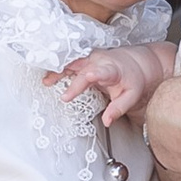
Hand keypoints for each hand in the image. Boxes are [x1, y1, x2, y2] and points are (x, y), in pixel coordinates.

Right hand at [58, 40, 172, 131]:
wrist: (134, 63)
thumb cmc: (132, 80)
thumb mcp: (131, 95)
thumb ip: (119, 108)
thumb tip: (107, 121)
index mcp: (112, 69)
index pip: (101, 71)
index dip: (93, 75)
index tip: (86, 79)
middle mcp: (99, 61)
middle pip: (83, 68)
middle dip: (72, 81)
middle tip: (64, 97)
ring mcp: (89, 59)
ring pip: (72, 62)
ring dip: (59, 70)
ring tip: (46, 81)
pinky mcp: (83, 60)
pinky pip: (69, 62)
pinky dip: (58, 68)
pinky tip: (47, 76)